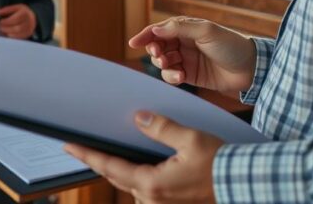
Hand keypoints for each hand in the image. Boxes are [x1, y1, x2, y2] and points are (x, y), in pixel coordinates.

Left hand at [0, 4, 36, 38]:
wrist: (32, 17)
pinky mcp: (28, 34)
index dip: (6, 21)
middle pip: (17, 28)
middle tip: (0, 27)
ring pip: (18, 34)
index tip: (0, 22)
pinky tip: (8, 33)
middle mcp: (29, 22)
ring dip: (8, 32)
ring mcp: (29, 29)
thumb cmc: (22, 12)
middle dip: (6, 28)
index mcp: (25, 13)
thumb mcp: (15, 8)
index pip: (15, 19)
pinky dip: (12, 36)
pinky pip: (19, 38)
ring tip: (3, 29)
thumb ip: (6, 10)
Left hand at [64, 111, 220, 203]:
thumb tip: (138, 118)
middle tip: (83, 145)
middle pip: (118, 177)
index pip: (110, 167)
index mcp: (153, 184)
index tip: (69, 146)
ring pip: (132, 184)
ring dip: (122, 169)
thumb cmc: (220, 163)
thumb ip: (161, 127)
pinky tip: (140, 161)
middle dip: (102, 161)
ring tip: (110, 150)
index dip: (88, 155)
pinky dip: (138, 174)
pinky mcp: (171, 203)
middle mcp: (153, 199)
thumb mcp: (190, 138)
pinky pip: (146, 189)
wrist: (243, 183)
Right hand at [129, 17, 255, 93]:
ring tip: (173, 68)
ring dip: (164, 65)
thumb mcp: (206, 31)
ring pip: (164, 62)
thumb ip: (180, 28)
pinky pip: (172, 76)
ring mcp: (187, 60)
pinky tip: (180, 77)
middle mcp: (184, 43)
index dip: (146, 35)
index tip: (133, 43)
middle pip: (159, 46)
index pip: (160, 30)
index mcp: (187, 28)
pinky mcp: (191, 76)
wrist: (250, 68)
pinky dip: (172, 77)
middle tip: (160, 55)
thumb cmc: (231, 45)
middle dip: (156, 51)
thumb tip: (156, 29)